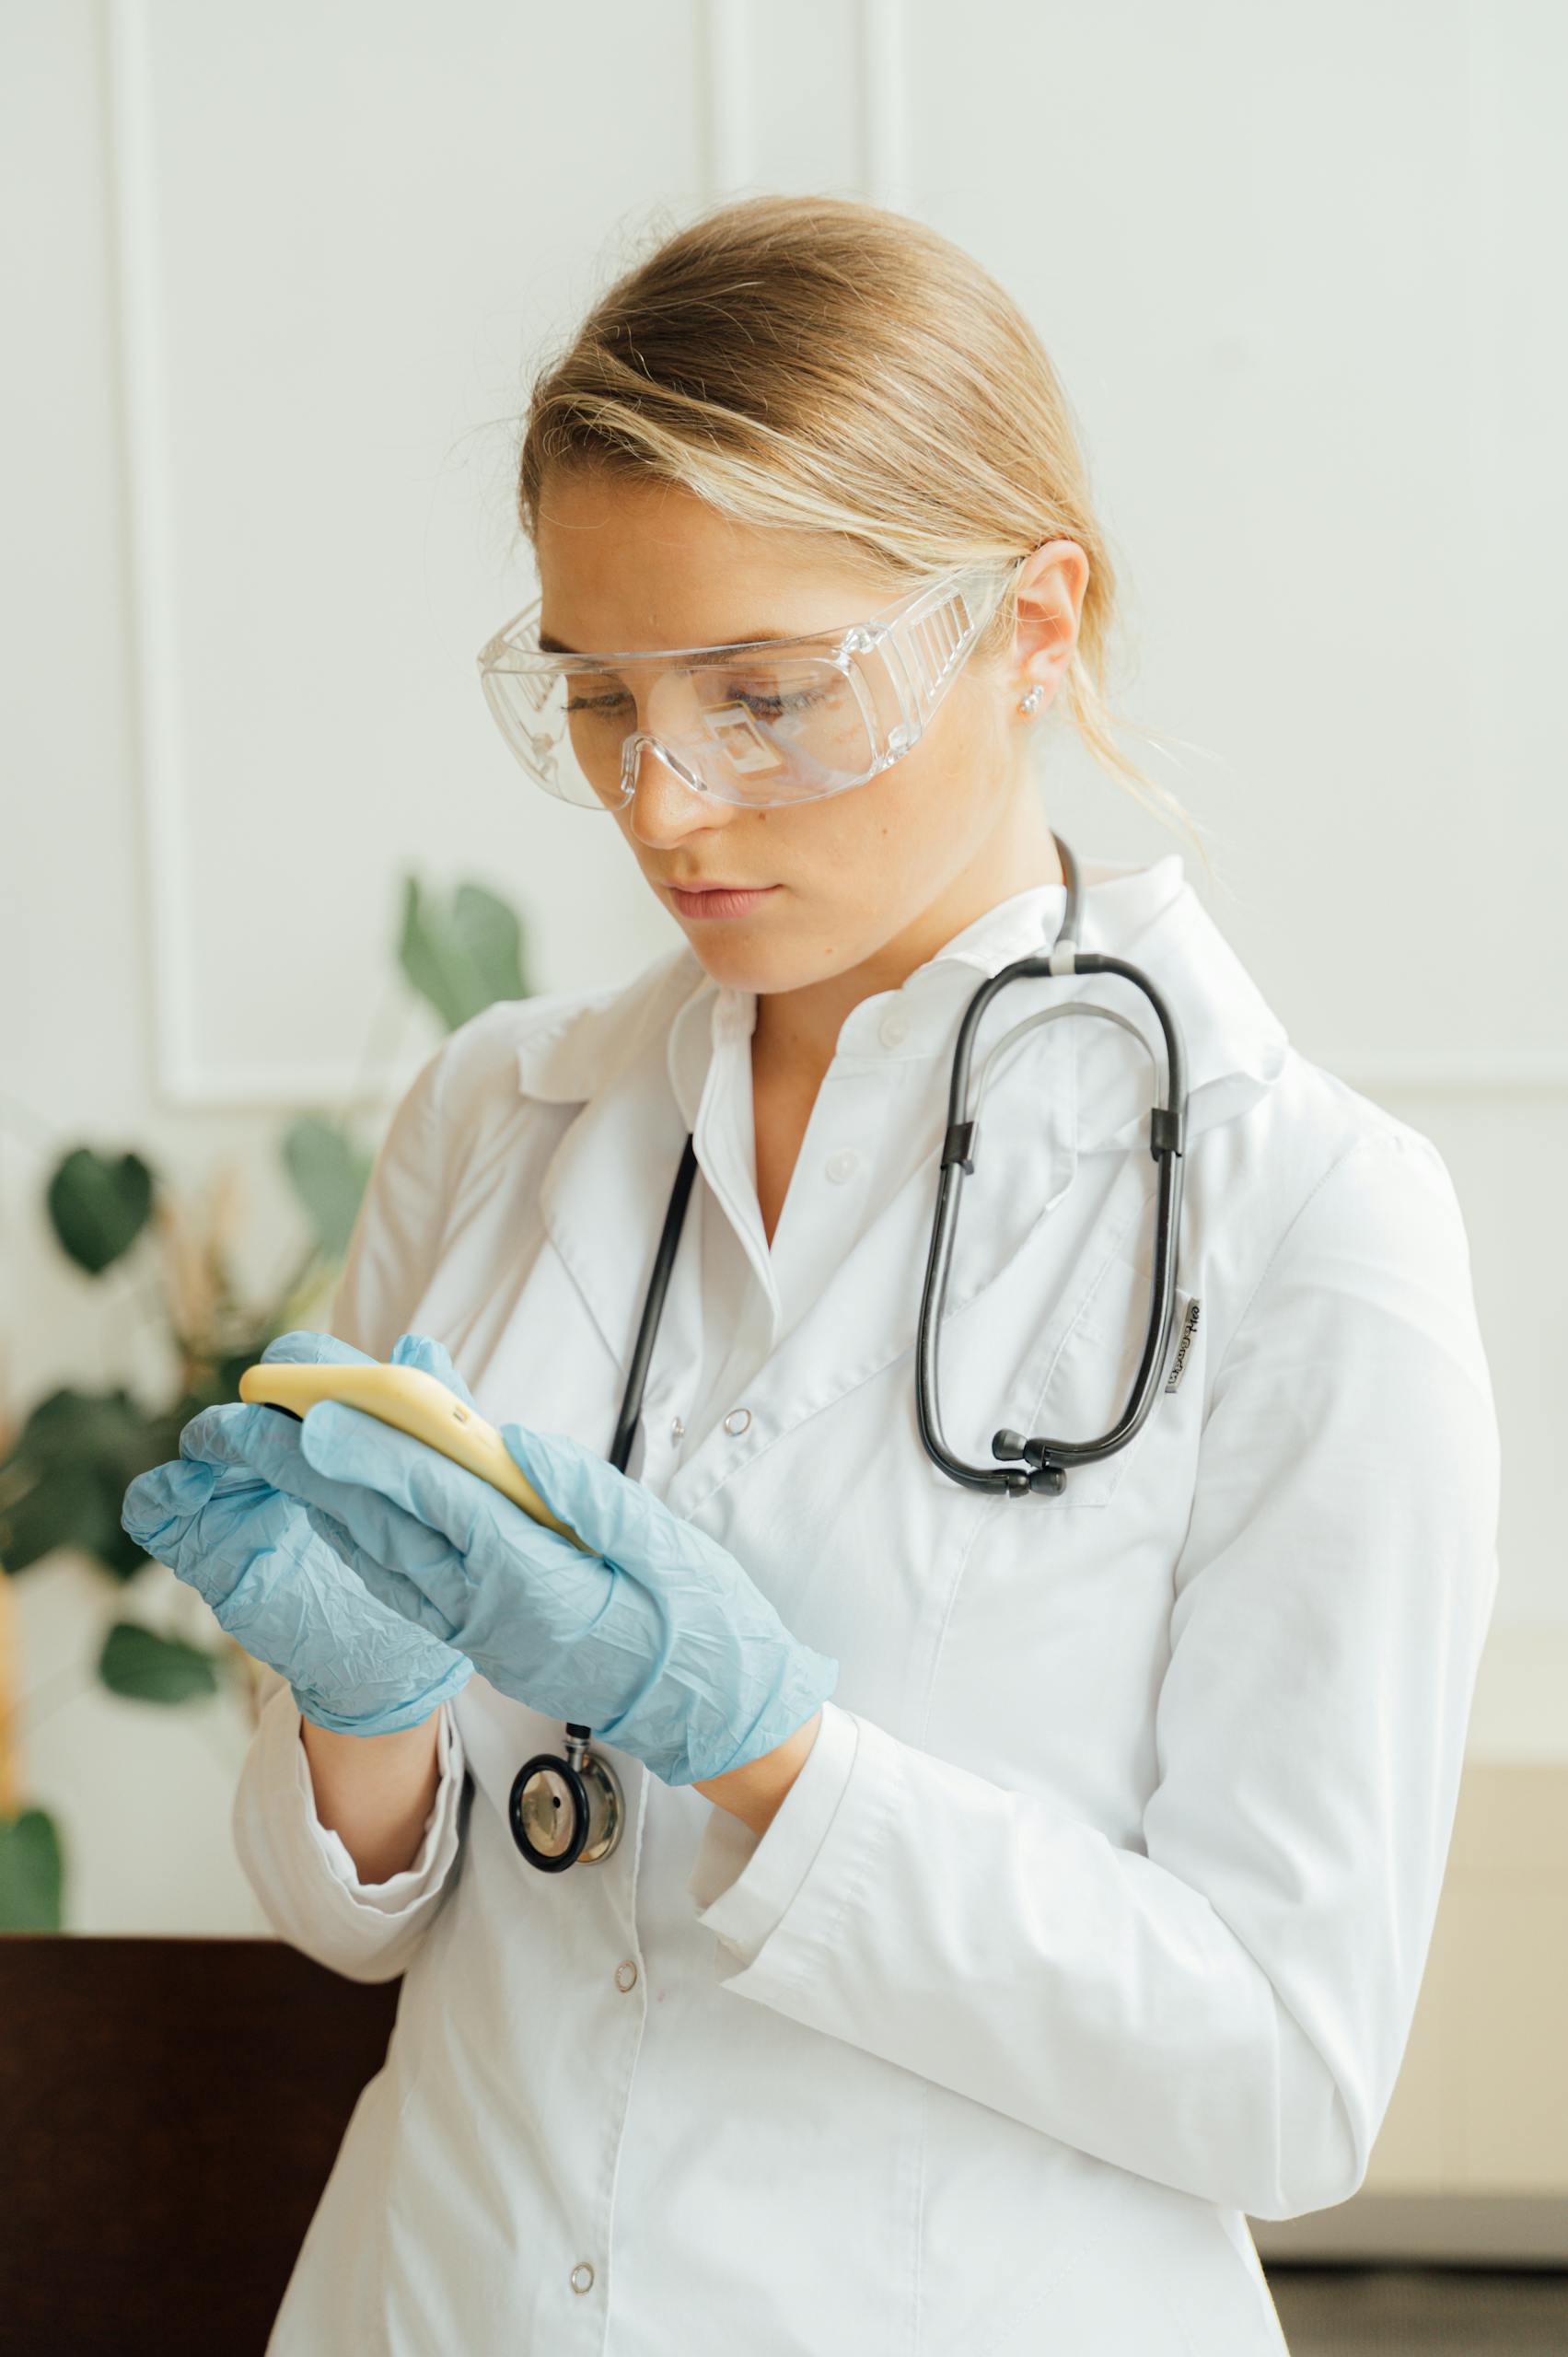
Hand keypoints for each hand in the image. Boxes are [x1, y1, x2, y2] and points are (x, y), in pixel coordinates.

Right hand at [119, 1330, 474, 1736]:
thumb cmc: (420, 1569)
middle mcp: (278, 1454)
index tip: (336, 1386)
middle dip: (269, 1395)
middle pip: (253, 1397)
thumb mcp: (436, 1493)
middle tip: (292, 1412)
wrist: (395, 1661)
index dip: (315, 1366)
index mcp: (332, 1428)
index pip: (306, 1366)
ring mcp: (235, 1498)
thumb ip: (427, 1424)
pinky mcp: (204, 1548)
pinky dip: (163, 1490)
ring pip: (203, 1443)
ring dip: (218, 1436)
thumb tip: (414, 1348)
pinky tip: (194, 1485)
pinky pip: (156, 1509)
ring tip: (239, 1440)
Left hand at [228, 1333, 838, 1787]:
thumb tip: (515, 1444)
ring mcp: (478, 1629)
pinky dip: (358, 1534)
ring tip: (264, 1437)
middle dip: (308, 1467)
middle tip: (243, 1412)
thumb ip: (590, 1496)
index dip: (372, 1457)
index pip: (436, 1507)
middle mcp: (489, 1612)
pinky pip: (403, 1580)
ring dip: (317, 1495)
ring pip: (383, 1555)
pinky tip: (326, 1500)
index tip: (312, 1416)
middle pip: (383, 1527)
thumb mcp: (667, 1551)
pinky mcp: (480, 1635)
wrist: (711, 1714)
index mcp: (536, 1585)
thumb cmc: (701, 1625)